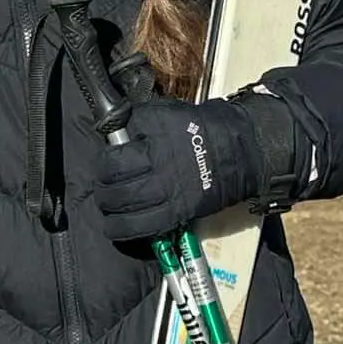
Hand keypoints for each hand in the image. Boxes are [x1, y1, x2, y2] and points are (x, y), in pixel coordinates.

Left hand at [94, 95, 263, 244]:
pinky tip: (116, 226)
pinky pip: (141, 228)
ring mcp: (167, 195)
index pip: (113, 161)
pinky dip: (122, 229)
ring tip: (109, 207)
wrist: (240, 150)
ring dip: (109, 210)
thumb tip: (113, 130)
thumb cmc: (201, 128)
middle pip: (113, 187)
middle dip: (102, 187)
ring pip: (123, 210)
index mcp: (153, 144)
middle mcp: (157, 171)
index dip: (103, 163)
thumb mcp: (165, 113)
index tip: (106, 162)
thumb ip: (136, 121)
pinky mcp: (177, 214)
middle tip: (104, 185)